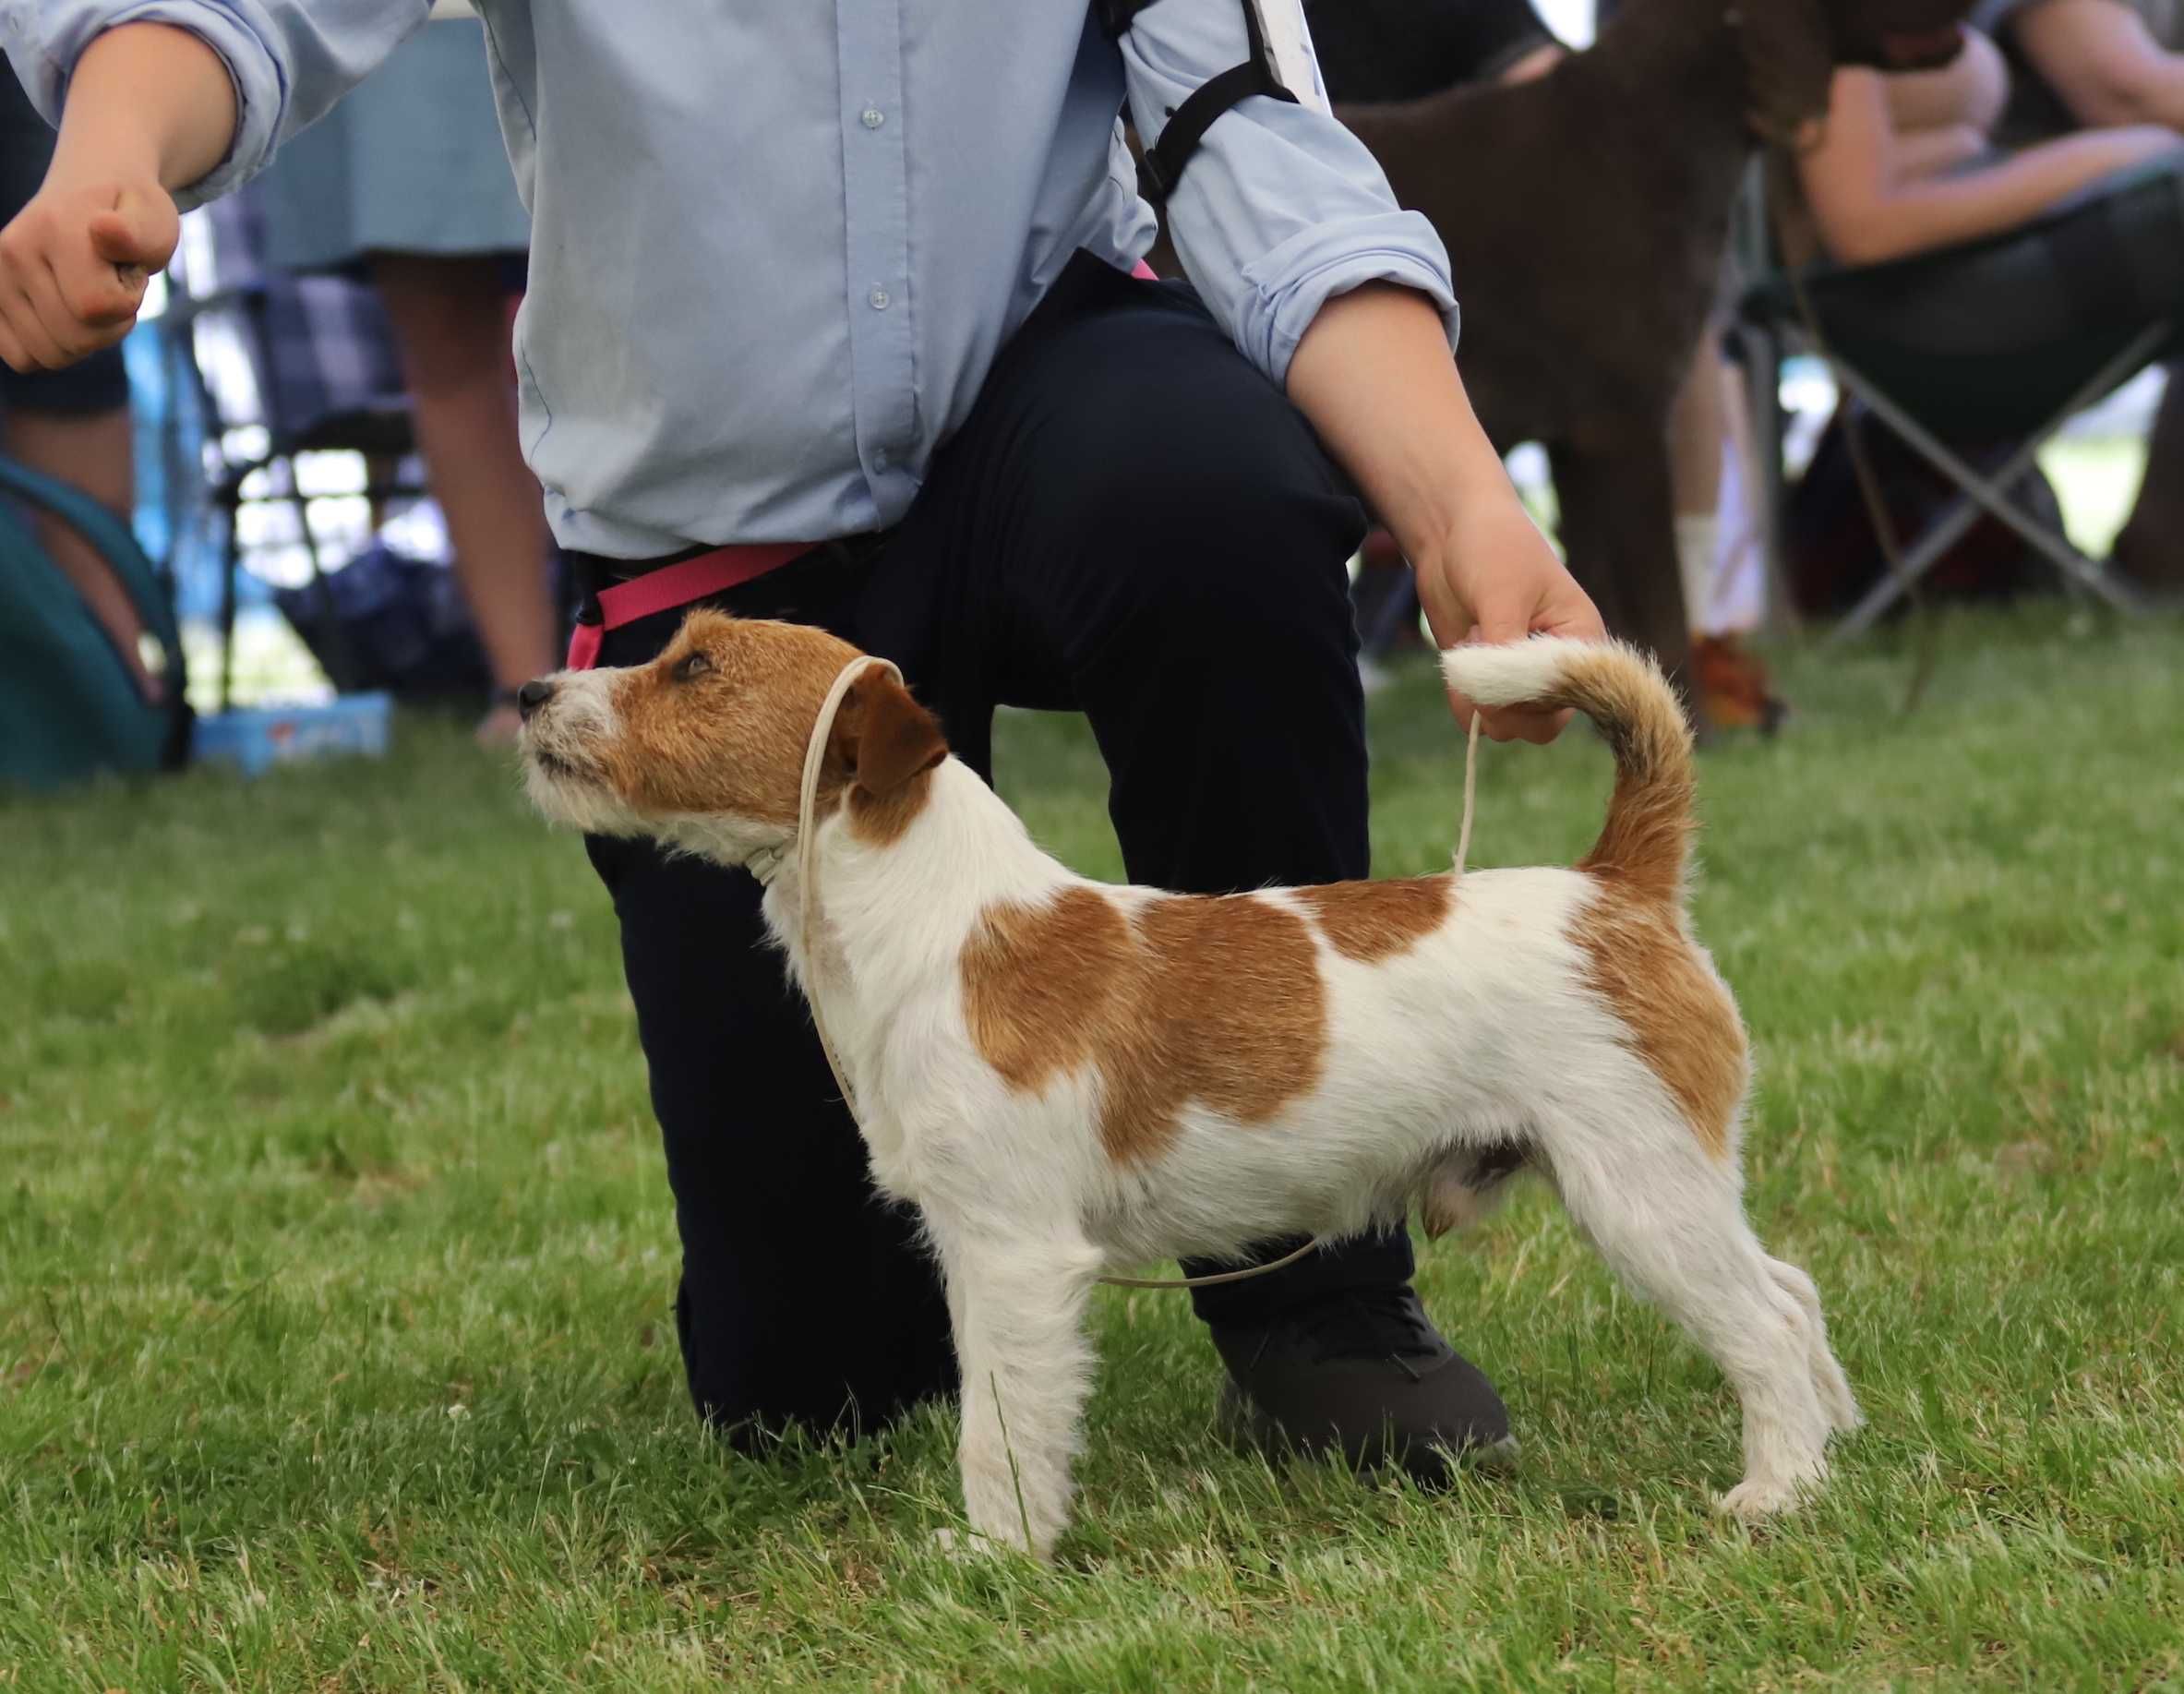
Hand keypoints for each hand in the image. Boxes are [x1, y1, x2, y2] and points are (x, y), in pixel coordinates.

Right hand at [0, 167, 176, 372]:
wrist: (88, 192)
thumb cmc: (129, 216)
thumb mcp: (153, 220)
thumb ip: (138, 233)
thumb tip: (106, 230)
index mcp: (56, 228)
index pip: (96, 306)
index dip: (128, 303)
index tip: (129, 275)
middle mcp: (14, 252)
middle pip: (75, 339)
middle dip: (110, 327)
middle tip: (112, 289)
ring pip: (51, 355)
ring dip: (85, 339)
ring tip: (90, 298)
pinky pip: (23, 358)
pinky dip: (54, 349)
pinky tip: (65, 317)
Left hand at [1412, 497, 1606, 743]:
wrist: (1451, 530)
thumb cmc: (1493, 549)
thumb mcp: (1503, 597)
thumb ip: (1503, 654)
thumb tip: (1493, 710)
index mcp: (1581, 639)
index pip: (1571, 698)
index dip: (1534, 701)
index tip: (1500, 672)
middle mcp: (1557, 664)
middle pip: (1542, 724)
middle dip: (1505, 711)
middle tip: (1478, 674)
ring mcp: (1522, 675)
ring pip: (1509, 726)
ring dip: (1480, 706)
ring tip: (1468, 657)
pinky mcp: (1489, 678)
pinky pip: (1481, 715)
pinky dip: (1464, 706)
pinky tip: (1455, 670)